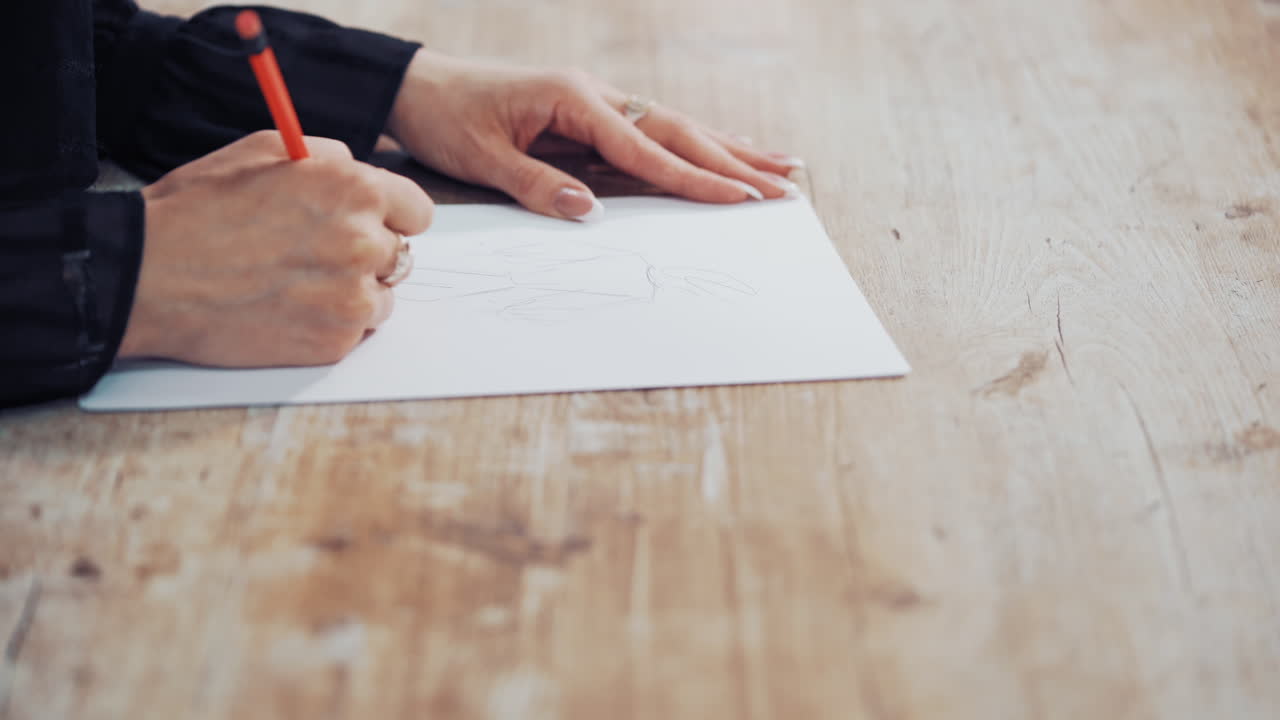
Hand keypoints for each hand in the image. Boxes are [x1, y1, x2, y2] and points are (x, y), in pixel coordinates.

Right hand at [118, 130, 433, 366]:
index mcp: (356, 190)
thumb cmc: (199, 209)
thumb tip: (357, 167)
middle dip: (368, 253)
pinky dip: (330, 323)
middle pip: (401, 254)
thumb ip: (328, 157)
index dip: (391, 216)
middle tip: (318, 255)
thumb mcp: (265, 150)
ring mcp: (353, 297)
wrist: (149, 277)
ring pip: (382, 296)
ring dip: (353, 291)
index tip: (371, 223)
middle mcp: (365, 242)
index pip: (418, 212)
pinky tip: (287, 308)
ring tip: (296, 283)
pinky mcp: (335, 341)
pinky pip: (356, 331)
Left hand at [386, 51, 803, 220]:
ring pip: (676, 126)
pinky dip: (695, 144)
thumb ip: (536, 184)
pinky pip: (654, 131)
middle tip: (785, 187)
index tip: (739, 197)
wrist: (418, 87)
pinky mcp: (593, 114)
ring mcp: (598, 101)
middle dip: (734, 162)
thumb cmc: (447, 119)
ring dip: (729, 148)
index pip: (645, 147)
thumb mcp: (481, 158)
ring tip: (782, 165)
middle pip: (678, 130)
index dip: (694, 176)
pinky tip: (724, 152)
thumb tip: (589, 211)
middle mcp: (595, 94)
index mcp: (572, 99)